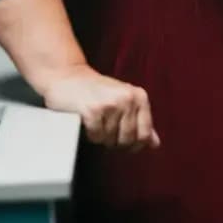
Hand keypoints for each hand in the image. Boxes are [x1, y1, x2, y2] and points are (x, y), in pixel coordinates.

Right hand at [39, 66, 159, 150]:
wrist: (68, 77)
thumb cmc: (97, 91)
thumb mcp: (124, 101)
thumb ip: (141, 121)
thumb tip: (155, 144)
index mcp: (140, 96)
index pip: (145, 134)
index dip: (135, 145)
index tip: (125, 145)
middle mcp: (128, 99)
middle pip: (128, 139)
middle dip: (115, 143)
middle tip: (106, 132)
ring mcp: (111, 104)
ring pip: (110, 140)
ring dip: (101, 138)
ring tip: (96, 123)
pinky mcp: (93, 111)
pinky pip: (96, 137)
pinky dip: (90, 135)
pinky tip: (87, 123)